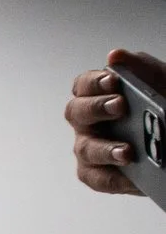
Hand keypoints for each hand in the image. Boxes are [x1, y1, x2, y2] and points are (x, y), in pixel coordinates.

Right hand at [66, 50, 164, 194]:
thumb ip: (140, 68)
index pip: (83, 85)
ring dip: (104, 149)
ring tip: (127, 152)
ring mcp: (91, 148)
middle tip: (120, 106)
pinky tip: (134, 177)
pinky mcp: (100, 174)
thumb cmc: (161, 108)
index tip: (113, 80)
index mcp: (98, 96)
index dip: (94, 83)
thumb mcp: (159, 83)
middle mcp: (88, 122)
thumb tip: (115, 55)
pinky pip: (98, 178)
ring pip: (86, 148)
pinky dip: (114, 178)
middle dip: (96, 108)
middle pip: (76, 113)